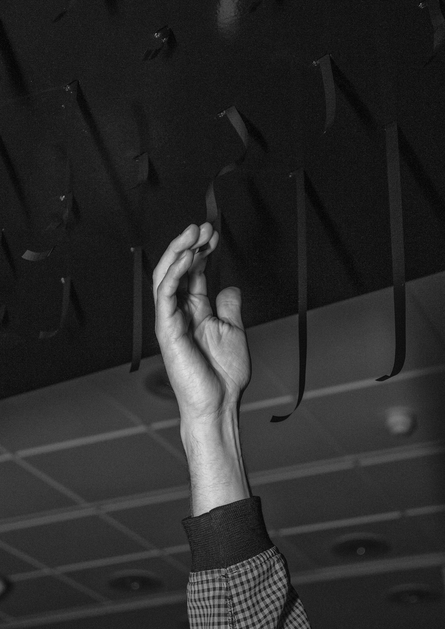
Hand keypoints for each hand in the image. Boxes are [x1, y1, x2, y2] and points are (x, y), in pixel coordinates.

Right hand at [152, 223, 250, 424]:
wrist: (219, 402)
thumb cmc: (223, 373)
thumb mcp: (232, 330)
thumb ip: (228, 307)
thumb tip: (229, 287)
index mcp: (195, 310)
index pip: (193, 273)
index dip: (202, 251)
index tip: (214, 234)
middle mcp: (180, 311)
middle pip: (178, 269)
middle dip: (190, 244)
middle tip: (204, 226)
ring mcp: (171, 318)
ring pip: (166, 276)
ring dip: (179, 251)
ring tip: (195, 232)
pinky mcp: (167, 328)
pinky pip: (165, 294)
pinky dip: (175, 272)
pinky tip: (188, 256)